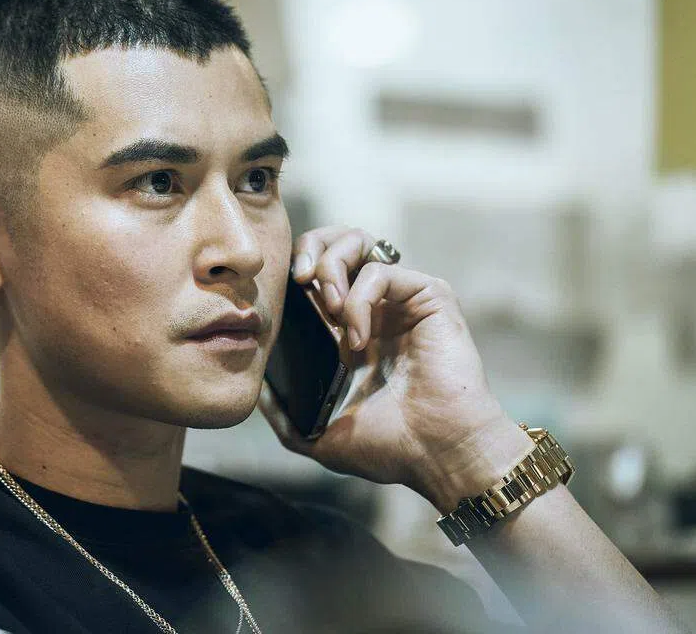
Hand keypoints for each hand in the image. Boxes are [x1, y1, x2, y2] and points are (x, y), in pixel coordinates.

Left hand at [260, 226, 532, 509]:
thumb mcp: (321, 435)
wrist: (438, 454)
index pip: (319, 273)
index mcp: (352, 329)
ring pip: (360, 243)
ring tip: (328, 306)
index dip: (296, 268)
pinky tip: (358, 339)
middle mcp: (378, 307)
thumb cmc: (391, 448)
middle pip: (338, 242)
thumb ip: (286, 415)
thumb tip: (257, 391)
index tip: (280, 294)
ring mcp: (403, 300)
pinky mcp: (429, 296)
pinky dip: (359, 300)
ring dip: (333, 267)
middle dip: (311, 247)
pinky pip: (381, 272)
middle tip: (299, 279)